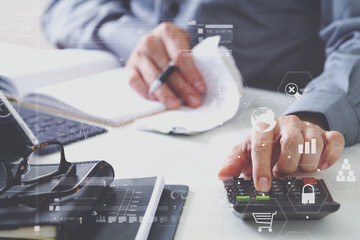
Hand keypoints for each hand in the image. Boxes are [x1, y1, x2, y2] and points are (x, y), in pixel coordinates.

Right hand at [125, 22, 204, 108]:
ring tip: (175, 105)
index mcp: (167, 32)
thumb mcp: (184, 46)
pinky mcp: (129, 67)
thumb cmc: (172, 48)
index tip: (200, 87)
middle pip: (168, 69)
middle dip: (183, 88)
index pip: (180, 55)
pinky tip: (155, 100)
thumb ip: (191, 60)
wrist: (153, 43)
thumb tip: (199, 86)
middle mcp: (150, 41)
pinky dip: (145, 92)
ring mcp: (138, 54)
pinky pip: (135, 82)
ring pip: (153, 77)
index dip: (191, 73)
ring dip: (166, 94)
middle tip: (193, 101)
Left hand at [218, 115, 344, 191]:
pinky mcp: (325, 133)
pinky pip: (334, 142)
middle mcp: (286, 124)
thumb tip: (222, 174)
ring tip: (297, 168)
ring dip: (306, 164)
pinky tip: (320, 164)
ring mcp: (307, 127)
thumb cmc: (265, 143)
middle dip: (286, 166)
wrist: (285, 131)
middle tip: (282, 173)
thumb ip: (234, 162)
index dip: (261, 167)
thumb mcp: (246, 151)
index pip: (262, 145)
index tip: (262, 185)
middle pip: (291, 144)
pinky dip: (329, 156)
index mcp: (265, 126)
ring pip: (313, 145)